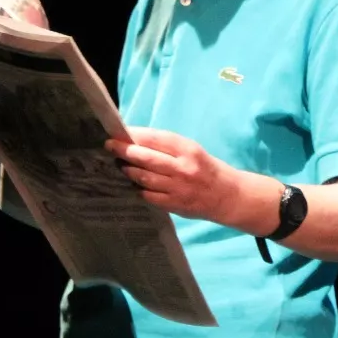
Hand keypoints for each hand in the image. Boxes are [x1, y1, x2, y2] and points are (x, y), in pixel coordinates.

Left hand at [106, 128, 243, 224]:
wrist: (227, 196)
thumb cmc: (206, 168)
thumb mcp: (192, 151)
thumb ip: (167, 147)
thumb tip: (135, 140)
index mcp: (188, 150)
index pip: (156, 139)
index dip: (135, 135)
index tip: (119, 132)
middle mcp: (183, 168)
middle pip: (147, 158)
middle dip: (125, 150)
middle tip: (110, 146)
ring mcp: (178, 188)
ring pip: (145, 178)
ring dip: (129, 170)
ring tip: (121, 165)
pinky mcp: (175, 205)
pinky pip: (149, 196)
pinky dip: (138, 189)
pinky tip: (134, 184)